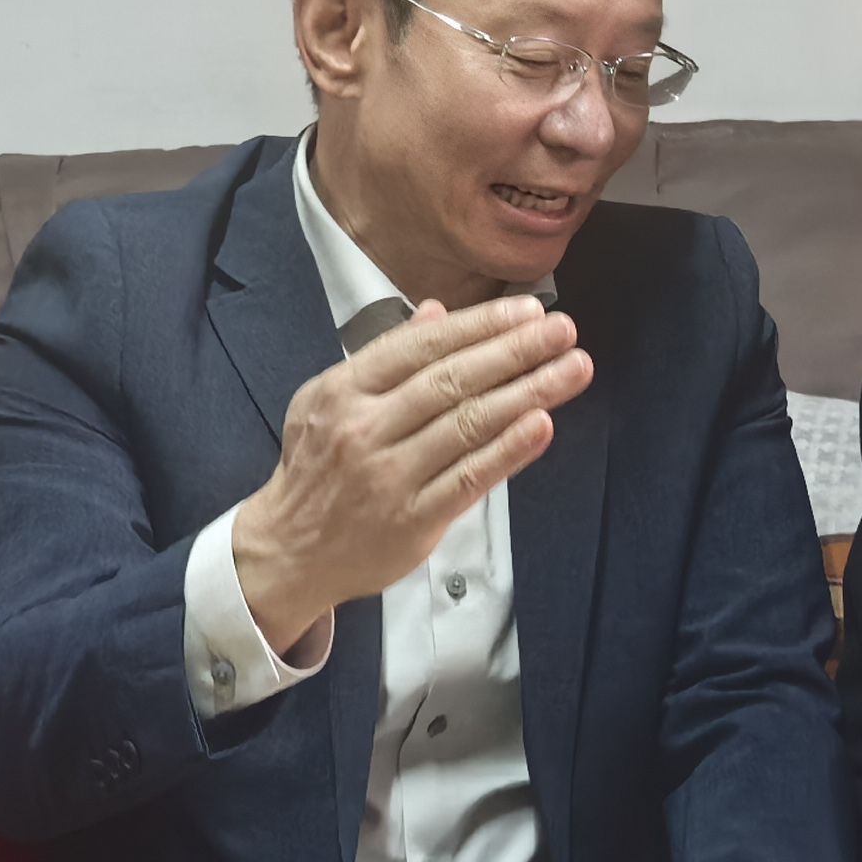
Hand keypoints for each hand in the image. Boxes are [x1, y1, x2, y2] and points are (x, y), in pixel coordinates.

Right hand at [227, 295, 591, 653]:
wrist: (288, 552)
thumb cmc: (317, 471)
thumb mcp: (331, 400)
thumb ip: (386, 356)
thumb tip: (435, 310)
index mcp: (345, 390)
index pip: (422, 345)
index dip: (479, 325)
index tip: (528, 311)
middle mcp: (365, 428)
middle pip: (451, 380)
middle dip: (515, 350)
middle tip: (564, 330)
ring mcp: (389, 475)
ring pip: (468, 424)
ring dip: (528, 392)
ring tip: (573, 369)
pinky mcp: (412, 519)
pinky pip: (469, 478)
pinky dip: (509, 449)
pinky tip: (543, 424)